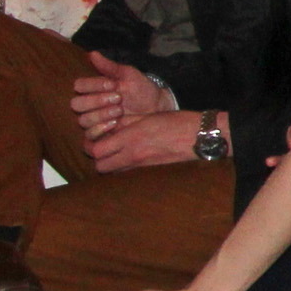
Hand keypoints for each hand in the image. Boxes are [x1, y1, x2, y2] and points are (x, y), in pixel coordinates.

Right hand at [67, 52, 170, 138]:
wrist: (156, 108)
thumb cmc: (141, 89)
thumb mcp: (128, 75)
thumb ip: (109, 67)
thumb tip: (92, 53)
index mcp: (93, 88)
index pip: (79, 86)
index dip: (94, 85)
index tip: (114, 84)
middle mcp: (89, 104)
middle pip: (77, 104)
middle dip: (97, 101)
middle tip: (118, 98)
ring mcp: (93, 120)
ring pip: (83, 120)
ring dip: (100, 115)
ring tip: (119, 111)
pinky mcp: (100, 135)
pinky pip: (89, 136)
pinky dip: (100, 130)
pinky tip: (114, 124)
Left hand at [86, 109, 205, 173]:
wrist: (198, 137)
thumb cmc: (175, 122)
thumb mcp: (146, 116)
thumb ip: (124, 122)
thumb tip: (107, 127)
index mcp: (130, 138)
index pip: (97, 150)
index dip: (91, 145)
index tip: (94, 139)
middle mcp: (133, 155)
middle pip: (100, 167)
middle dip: (97, 158)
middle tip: (101, 148)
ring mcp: (141, 166)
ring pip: (113, 173)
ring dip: (110, 164)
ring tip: (115, 153)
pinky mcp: (150, 171)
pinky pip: (127, 173)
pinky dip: (123, 168)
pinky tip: (129, 157)